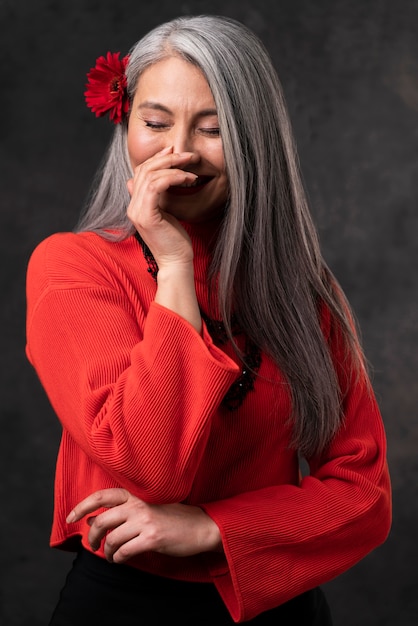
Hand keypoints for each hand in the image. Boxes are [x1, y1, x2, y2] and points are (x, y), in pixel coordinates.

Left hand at [66, 488, 222, 562]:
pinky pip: (124, 552)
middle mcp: (139, 505)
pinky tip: (122, 559)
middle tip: (92, 545)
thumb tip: (93, 519)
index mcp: (137, 495)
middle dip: (91, 537)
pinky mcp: (152, 538)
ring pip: (112, 539)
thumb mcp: (146, 508)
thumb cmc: (173, 518)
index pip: (103, 496)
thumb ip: (122, 511)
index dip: (82, 506)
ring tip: (111, 555)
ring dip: (106, 551)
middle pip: (102, 520)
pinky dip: (118, 559)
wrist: (201, 527)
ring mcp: (146, 521)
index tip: (70, 518)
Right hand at [127, 146, 197, 270]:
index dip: (156, 158)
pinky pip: (156, 186)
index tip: (173, 151)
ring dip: (173, 166)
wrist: (176, 263)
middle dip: (166, 158)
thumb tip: (160, 180)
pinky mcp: (146, 216)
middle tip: (187, 154)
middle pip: (144, 170)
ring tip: (191, 166)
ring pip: (150, 175)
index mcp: (136, 205)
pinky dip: (173, 177)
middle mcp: (132, 207)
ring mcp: (137, 212)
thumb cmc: (175, 241)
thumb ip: (161, 197)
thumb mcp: (167, 213)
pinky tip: (187, 178)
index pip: (140, 173)